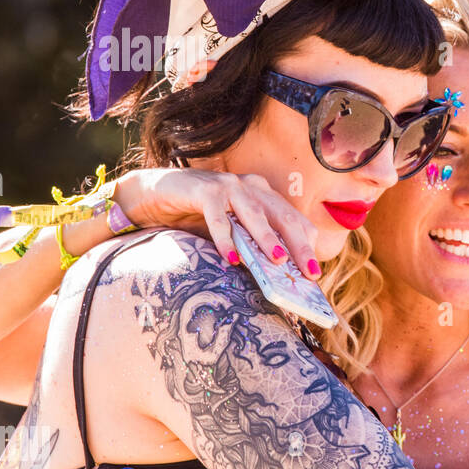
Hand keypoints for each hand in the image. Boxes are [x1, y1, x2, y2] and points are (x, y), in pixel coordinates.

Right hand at [112, 168, 320, 276]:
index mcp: (265, 196)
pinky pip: (218, 217)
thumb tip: (274, 282)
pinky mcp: (204, 190)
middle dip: (299, 247)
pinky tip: (231, 258)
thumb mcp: (231, 233)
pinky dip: (225, 238)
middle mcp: (252, 187)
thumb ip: (251, 248)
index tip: (314, 274)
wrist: (154, 194)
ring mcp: (229, 185)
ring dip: (267, 238)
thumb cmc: (197, 218)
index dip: (307, 246)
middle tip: (309, 274)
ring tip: (278, 261)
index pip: (295, 221)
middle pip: (284, 218)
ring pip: (255, 214)